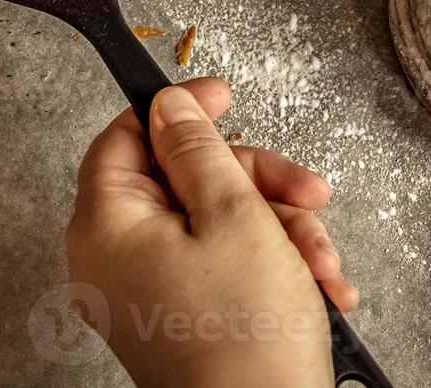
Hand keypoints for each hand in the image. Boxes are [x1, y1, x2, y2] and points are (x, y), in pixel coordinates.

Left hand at [67, 78, 355, 387]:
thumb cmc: (245, 335)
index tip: (225, 96)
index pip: (127, 137)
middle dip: (259, 183)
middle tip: (308, 191)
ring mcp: (150, 293)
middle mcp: (117, 260)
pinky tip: (320, 284)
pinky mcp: (184, 318)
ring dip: (282, 228)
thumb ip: (200, 151)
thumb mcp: (235, 216)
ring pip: (218, 221)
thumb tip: (171, 106)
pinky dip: (275, 264)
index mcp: (107, 227)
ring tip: (322, 261)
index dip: (179, 111)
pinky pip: (226, 264)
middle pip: (186, 179)